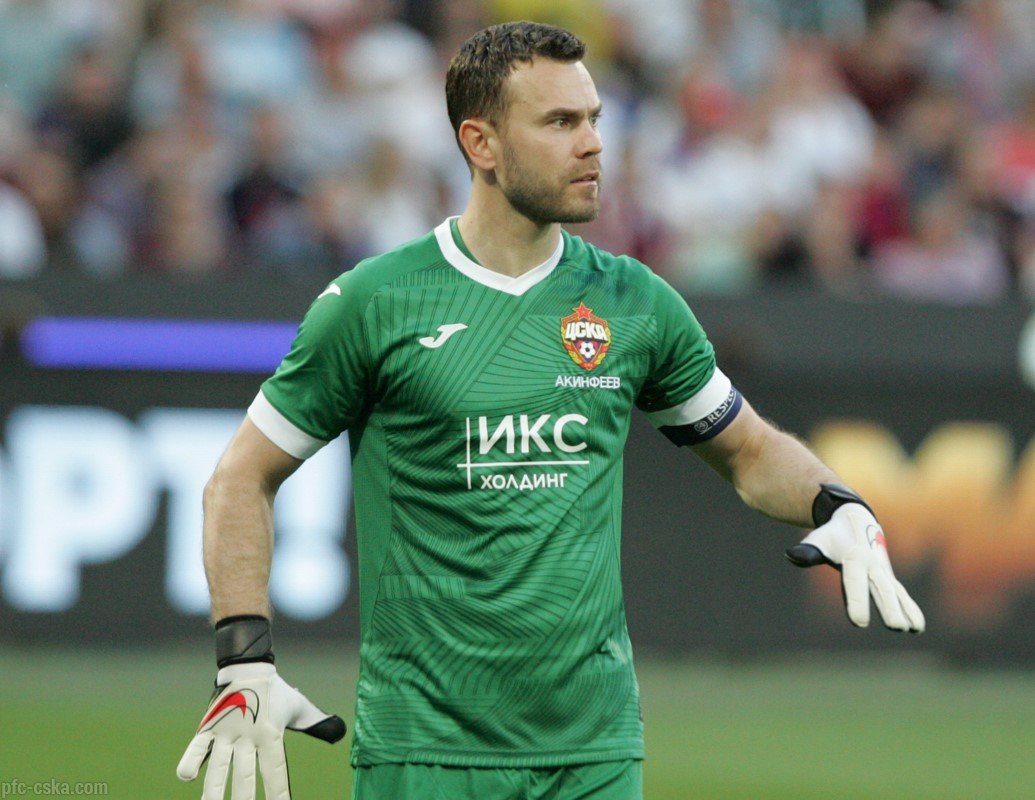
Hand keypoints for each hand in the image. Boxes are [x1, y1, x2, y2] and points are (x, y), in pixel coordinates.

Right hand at [177, 662, 345, 799]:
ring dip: (213, 790)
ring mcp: (226, 732)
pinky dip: (190, 760)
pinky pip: (197, 745)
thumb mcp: (299, 707)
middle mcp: (248, 735)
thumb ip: (317, 723)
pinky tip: (187, 776)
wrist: (248, 666)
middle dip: (243, 799)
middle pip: (244, 775)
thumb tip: (340, 731)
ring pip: (218, 766)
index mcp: (271, 733)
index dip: (278, 793)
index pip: (275, 771)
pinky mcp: (208, 726)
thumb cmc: (277, 692)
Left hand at [786, 503, 924, 631]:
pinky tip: (917, 627)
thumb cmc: (832, 536)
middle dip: (889, 608)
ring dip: (906, 610)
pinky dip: (911, 608)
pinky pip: (902, 594)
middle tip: (896, 627)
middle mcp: (873, 565)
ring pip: (896, 593)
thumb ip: (808, 551)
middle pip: (881, 589)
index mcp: (854, 557)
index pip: (855, 582)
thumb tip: (790, 554)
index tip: (859, 623)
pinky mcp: (889, 578)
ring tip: (914, 629)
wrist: (856, 520)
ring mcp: (884, 572)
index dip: (858, 601)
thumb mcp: (819, 540)